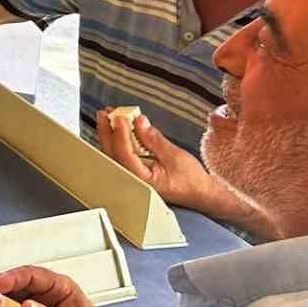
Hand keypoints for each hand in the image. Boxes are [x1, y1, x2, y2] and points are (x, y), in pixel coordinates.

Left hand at [96, 110, 278, 238]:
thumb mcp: (175, 156)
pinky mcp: (136, 170)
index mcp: (142, 179)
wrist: (201, 193)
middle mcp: (133, 178)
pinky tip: (121, 127)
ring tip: (111, 115)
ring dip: (111, 134)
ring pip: (114, 153)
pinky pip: (122, 154)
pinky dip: (120, 139)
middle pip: (113, 152)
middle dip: (107, 131)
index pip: (124, 154)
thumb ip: (154, 140)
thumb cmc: (191, 180)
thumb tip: (140, 122)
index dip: (119, 134)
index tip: (119, 118)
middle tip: (106, 112)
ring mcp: (133, 175)